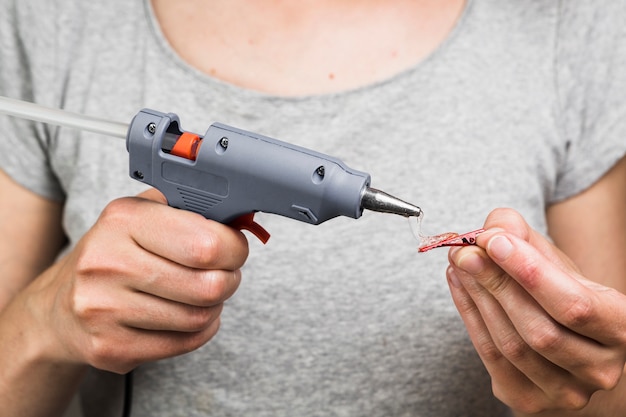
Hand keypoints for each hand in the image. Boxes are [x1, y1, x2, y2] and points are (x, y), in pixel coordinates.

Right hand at [29, 189, 248, 373]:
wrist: (61, 305)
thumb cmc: (118, 252)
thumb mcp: (144, 213)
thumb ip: (190, 208)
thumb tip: (240, 220)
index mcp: (123, 219)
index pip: (207, 244)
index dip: (234, 249)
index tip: (234, 249)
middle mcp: (107, 262)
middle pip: (208, 286)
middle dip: (229, 280)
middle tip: (224, 275)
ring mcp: (103, 309)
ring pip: (199, 318)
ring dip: (215, 307)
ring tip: (203, 294)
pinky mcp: (109, 347)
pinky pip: (184, 343)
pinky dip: (200, 331)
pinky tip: (189, 316)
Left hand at [446, 208, 625, 413]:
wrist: (568, 343)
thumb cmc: (562, 293)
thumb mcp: (553, 260)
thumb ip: (524, 237)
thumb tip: (490, 229)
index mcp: (622, 328)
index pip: (574, 305)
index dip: (530, 273)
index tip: (492, 241)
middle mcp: (601, 370)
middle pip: (539, 330)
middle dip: (496, 284)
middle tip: (465, 251)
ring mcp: (566, 393)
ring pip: (510, 345)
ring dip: (476, 298)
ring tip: (458, 263)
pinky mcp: (528, 400)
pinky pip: (489, 357)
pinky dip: (468, 315)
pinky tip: (459, 284)